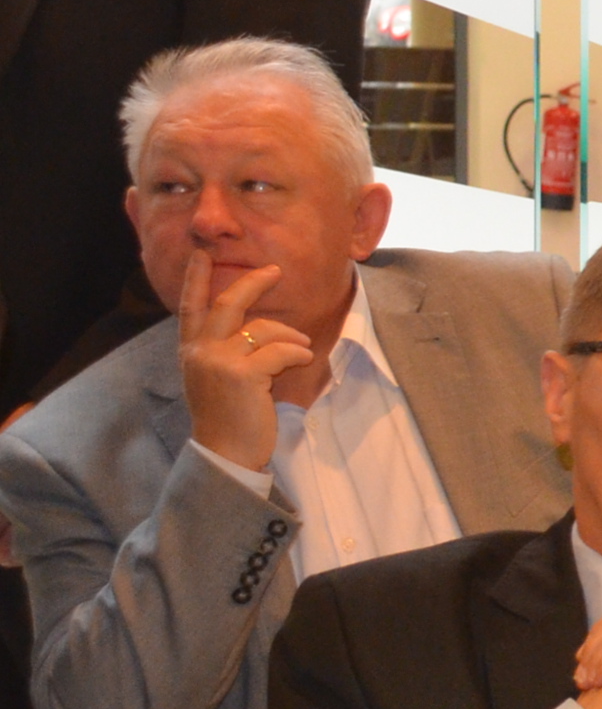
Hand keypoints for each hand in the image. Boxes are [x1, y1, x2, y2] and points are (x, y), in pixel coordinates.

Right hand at [176, 254, 321, 472]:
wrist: (225, 452)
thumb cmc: (227, 416)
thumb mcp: (216, 378)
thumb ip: (225, 350)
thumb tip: (256, 327)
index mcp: (191, 351)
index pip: (190, 307)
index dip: (197, 279)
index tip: (202, 255)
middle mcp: (199, 351)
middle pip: (227, 304)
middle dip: (252, 283)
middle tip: (274, 271)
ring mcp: (218, 361)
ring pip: (263, 328)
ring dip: (290, 335)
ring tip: (301, 348)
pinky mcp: (242, 374)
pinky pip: (280, 350)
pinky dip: (297, 351)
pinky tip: (303, 358)